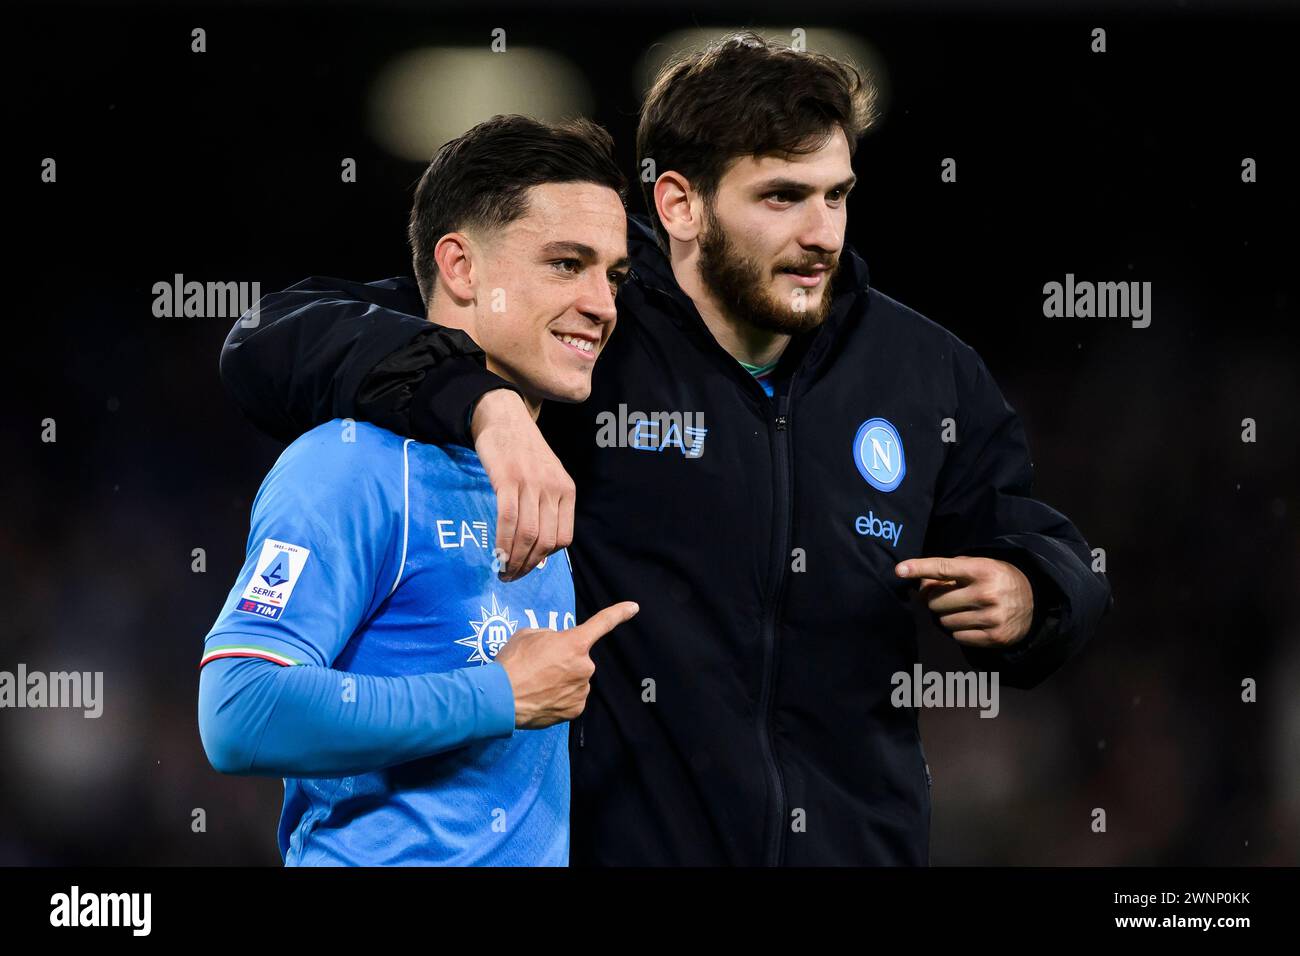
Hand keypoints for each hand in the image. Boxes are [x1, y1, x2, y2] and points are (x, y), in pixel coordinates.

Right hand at [471, 389, 576, 581]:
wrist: (505, 418)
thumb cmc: (523, 452)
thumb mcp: (548, 477)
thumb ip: (548, 506)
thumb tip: (538, 545)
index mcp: (567, 491)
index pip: (563, 538)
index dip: (544, 559)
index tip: (527, 567)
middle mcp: (553, 489)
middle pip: (545, 542)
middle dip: (527, 566)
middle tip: (510, 577)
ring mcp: (532, 483)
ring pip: (528, 535)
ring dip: (514, 560)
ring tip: (502, 571)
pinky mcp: (508, 479)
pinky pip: (508, 520)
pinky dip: (503, 542)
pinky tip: (496, 553)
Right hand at [494, 601, 638, 728]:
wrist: (501, 698)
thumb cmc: (513, 662)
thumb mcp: (528, 635)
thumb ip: (550, 635)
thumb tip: (556, 643)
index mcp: (575, 643)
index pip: (603, 622)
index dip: (619, 613)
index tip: (634, 607)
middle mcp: (585, 666)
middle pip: (579, 659)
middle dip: (564, 660)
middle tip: (539, 667)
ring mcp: (582, 690)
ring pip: (576, 680)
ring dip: (561, 680)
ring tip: (536, 683)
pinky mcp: (575, 710)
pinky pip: (572, 698)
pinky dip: (560, 698)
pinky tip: (542, 697)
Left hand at [895, 556, 1033, 648]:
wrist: (1035, 600)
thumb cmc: (996, 580)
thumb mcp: (978, 566)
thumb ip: (949, 571)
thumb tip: (920, 585)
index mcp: (982, 570)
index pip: (944, 568)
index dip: (920, 568)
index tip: (899, 570)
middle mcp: (987, 593)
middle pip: (936, 602)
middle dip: (936, 601)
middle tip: (948, 597)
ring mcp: (992, 617)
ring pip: (945, 622)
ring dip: (948, 616)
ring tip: (964, 609)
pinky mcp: (994, 637)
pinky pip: (958, 637)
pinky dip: (959, 630)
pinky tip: (973, 621)